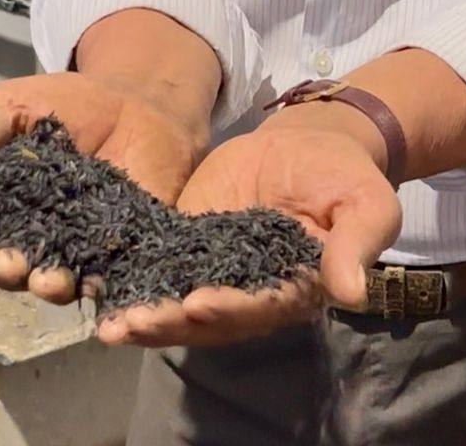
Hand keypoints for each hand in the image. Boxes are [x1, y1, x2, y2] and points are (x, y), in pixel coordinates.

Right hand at [0, 69, 204, 303]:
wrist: (139, 102)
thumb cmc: (71, 104)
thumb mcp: (20, 104)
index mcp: (5, 204)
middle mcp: (37, 236)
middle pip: (15, 266)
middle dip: (10, 270)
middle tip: (16, 266)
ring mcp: (81, 250)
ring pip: (60, 282)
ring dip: (53, 288)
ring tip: (57, 282)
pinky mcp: (123, 255)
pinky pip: (113, 284)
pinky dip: (108, 297)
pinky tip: (105, 299)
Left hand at [98, 104, 401, 348]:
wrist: (310, 143)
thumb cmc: (344, 174)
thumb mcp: (366, 202)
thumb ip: (358, 242)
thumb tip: (352, 290)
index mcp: (294, 288)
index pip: (260, 307)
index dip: (230, 308)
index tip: (198, 303)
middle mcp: (250, 292)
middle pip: (208, 317)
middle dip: (170, 322)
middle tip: (132, 323)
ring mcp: (215, 270)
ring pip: (176, 302)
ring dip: (144, 315)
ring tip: (108, 322)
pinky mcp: (189, 241)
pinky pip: (159, 265)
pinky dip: (131, 277)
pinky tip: (100, 283)